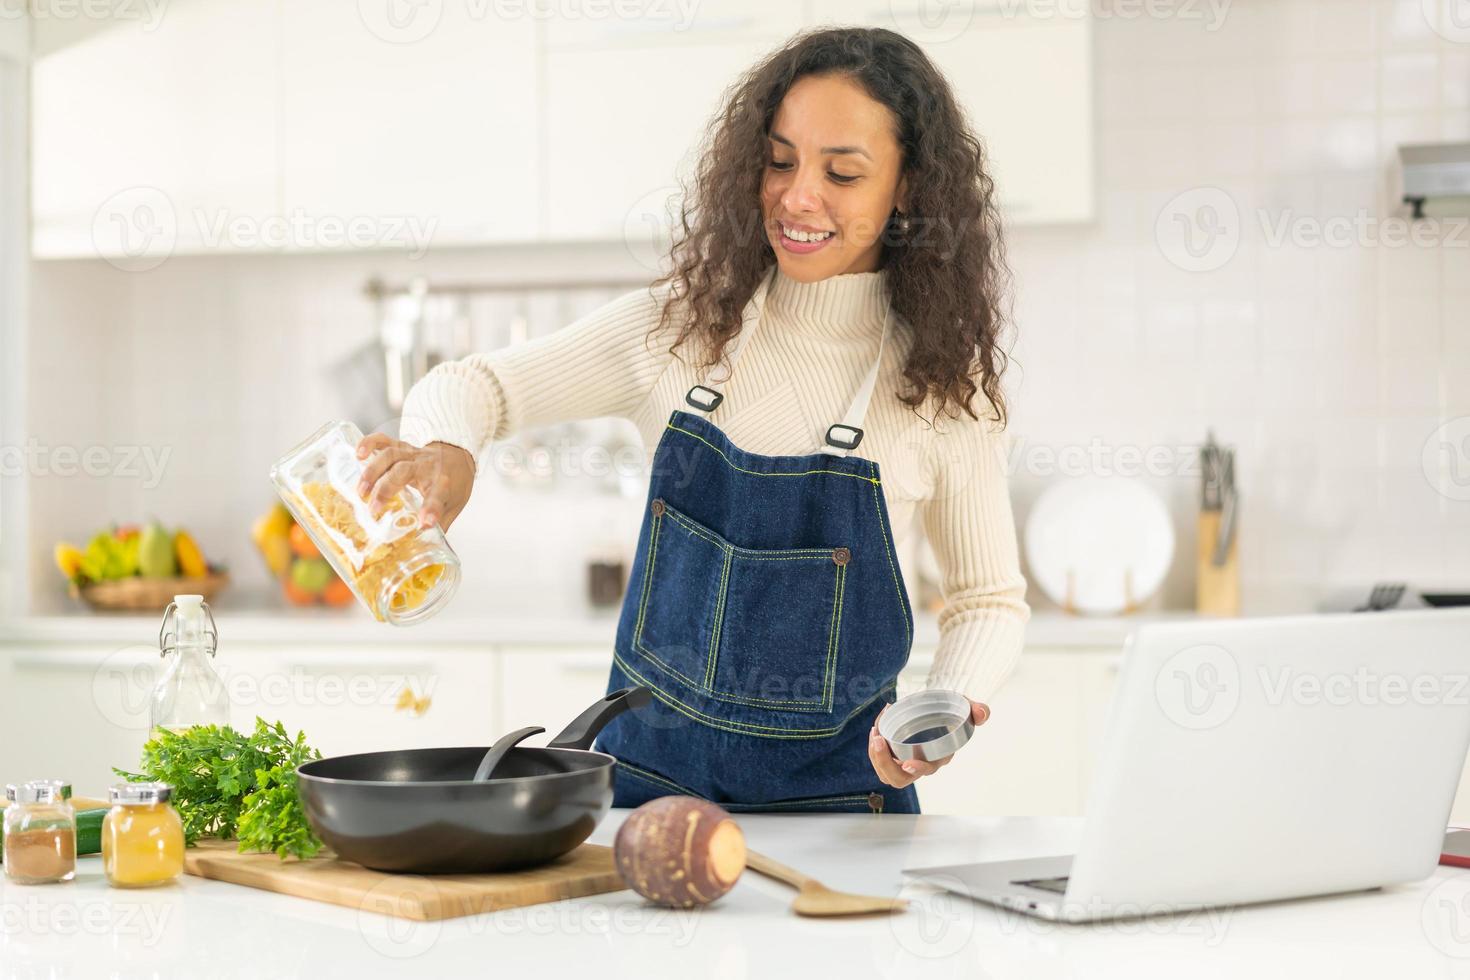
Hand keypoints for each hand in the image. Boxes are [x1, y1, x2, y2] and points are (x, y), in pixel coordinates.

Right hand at [355, 435, 475, 530]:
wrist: (457, 454)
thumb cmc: (454, 482)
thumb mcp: (454, 505)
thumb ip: (440, 524)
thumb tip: (426, 548)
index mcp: (443, 483)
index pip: (438, 496)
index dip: (431, 510)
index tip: (424, 523)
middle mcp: (426, 466)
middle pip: (403, 472)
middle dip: (386, 489)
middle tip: (373, 509)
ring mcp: (412, 454)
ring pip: (390, 455)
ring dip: (372, 472)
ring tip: (360, 491)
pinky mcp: (401, 446)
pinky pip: (384, 440)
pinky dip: (369, 443)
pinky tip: (358, 454)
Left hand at [867, 698, 990, 789]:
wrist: (934, 710)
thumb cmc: (949, 712)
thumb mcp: (964, 707)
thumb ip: (976, 710)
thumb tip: (982, 713)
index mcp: (939, 756)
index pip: (929, 769)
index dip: (919, 768)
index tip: (909, 762)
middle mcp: (921, 763)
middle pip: (900, 778)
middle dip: (885, 763)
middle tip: (879, 740)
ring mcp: (905, 760)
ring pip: (886, 772)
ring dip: (876, 756)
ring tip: (875, 733)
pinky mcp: (893, 754)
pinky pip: (880, 760)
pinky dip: (875, 747)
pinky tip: (877, 727)